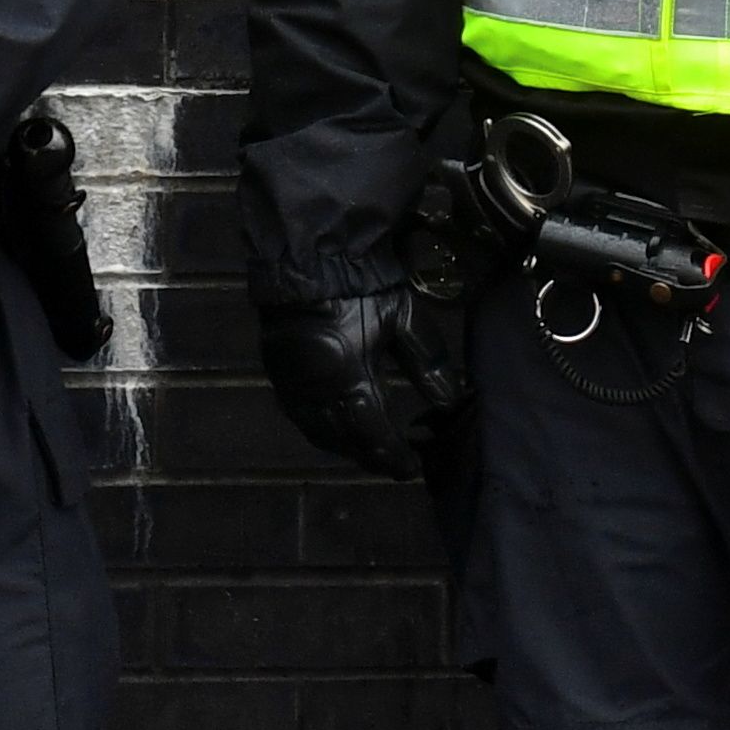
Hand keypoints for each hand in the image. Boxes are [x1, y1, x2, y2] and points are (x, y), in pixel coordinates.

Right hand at [262, 278, 465, 481]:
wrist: (306, 260)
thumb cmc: (359, 288)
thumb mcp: (402, 318)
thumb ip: (426, 363)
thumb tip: (451, 402)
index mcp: (347, 377)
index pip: (373, 432)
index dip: (393, 455)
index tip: (412, 469)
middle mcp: (316, 391)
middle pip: (345, 440)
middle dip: (371, 456)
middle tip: (395, 466)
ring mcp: (292, 387)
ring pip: (319, 434)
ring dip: (347, 448)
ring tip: (371, 453)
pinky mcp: (278, 377)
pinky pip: (300, 419)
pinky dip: (323, 432)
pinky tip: (338, 431)